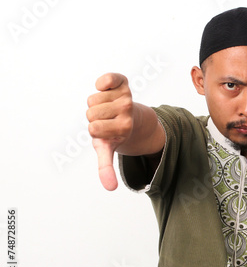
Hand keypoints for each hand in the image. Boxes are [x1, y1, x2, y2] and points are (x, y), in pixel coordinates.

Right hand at [87, 73, 133, 190]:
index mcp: (123, 128)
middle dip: (94, 117)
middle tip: (107, 120)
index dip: (95, 130)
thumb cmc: (115, 135)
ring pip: (94, 98)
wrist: (134, 120)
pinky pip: (109, 78)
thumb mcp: (109, 151)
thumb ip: (107, 168)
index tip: (106, 132)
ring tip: (109, 109)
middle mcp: (127, 112)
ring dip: (97, 104)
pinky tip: (107, 88)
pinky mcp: (124, 83)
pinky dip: (105, 81)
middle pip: (91, 111)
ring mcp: (126, 97)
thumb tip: (110, 188)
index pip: (94, 128)